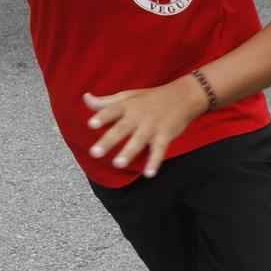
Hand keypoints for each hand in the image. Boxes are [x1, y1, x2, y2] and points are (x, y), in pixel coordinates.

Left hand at [82, 84, 199, 178]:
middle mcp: (138, 116)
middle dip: (108, 141)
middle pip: (121, 128)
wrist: (184, 96)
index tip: (91, 124)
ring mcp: (152, 126)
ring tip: (118, 164)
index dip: (102, 117)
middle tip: (95, 153)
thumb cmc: (151, 98)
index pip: (112, 110)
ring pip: (139, 140)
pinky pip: (159, 150)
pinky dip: (155, 162)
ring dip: (129, 152)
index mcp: (127, 106)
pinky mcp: (166, 135)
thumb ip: (105, 102)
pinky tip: (149, 174)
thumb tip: (85, 98)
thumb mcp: (127, 96)